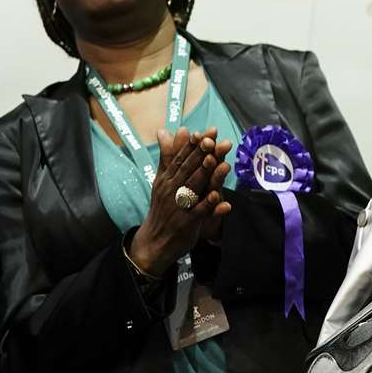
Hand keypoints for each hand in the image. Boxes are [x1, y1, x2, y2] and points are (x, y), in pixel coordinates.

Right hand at [129, 128, 232, 276]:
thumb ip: (167, 157)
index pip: (180, 159)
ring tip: (217, 161)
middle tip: (213, 139)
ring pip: (193, 187)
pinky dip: (208, 204)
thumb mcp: (161, 180)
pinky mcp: (186, 222)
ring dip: (206, 174)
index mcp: (166, 179)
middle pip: (187, 169)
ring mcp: (178, 206)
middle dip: (201, 154)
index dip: (192, 145)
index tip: (204, 132)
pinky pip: (199, 212)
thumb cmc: (162, 208)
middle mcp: (171, 190)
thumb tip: (164, 131)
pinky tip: (218, 196)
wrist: (153, 242)